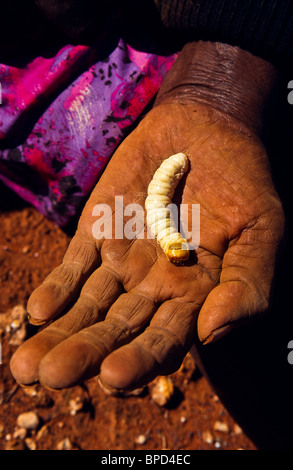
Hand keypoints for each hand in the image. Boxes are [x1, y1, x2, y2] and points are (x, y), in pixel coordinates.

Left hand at [10, 100, 283, 391]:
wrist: (206, 130)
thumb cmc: (242, 182)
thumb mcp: (262, 231)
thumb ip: (246, 285)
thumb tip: (213, 332)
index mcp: (194, 296)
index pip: (164, 341)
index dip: (142, 360)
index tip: (114, 375)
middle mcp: (153, 287)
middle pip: (116, 331)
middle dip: (85, 355)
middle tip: (50, 378)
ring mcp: (122, 261)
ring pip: (88, 306)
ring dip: (60, 334)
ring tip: (28, 365)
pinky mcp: (98, 232)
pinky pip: (74, 265)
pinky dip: (56, 288)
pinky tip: (38, 311)